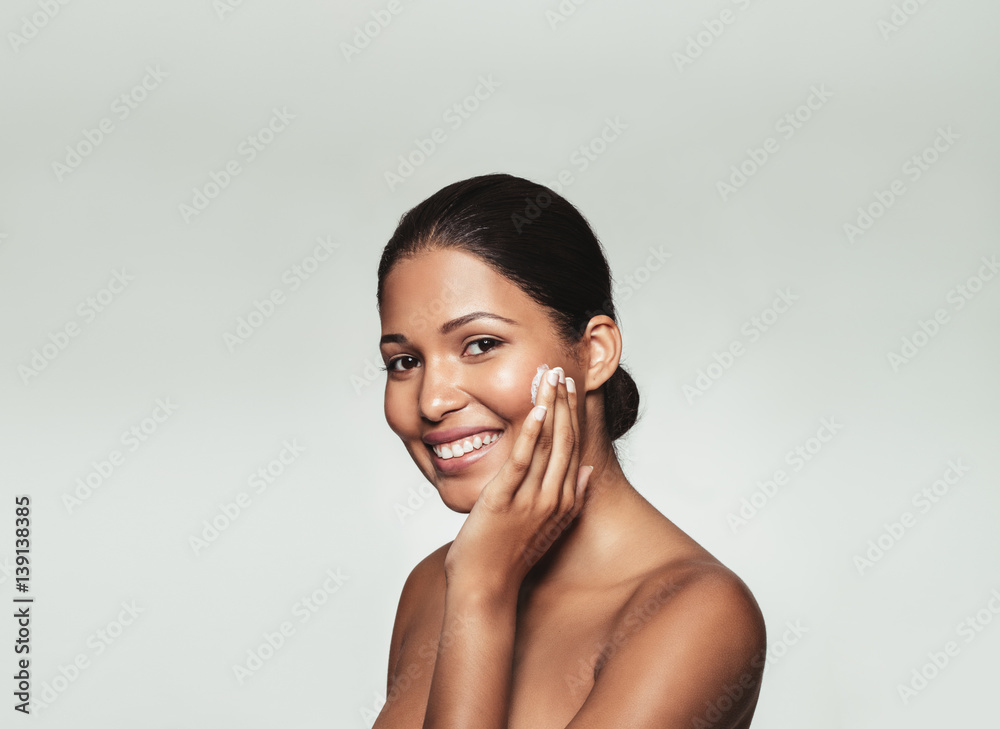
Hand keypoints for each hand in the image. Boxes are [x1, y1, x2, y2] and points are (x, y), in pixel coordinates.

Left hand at [443, 365, 594, 595]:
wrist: (485, 589)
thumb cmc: (509, 557)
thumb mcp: (548, 527)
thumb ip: (571, 498)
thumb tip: (586, 471)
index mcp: (563, 501)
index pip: (573, 448)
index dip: (573, 414)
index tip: (571, 387)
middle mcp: (553, 498)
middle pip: (565, 440)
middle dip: (565, 403)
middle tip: (564, 370)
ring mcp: (531, 500)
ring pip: (548, 444)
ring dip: (550, 406)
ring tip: (550, 376)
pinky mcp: (505, 501)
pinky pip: (522, 460)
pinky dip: (530, 432)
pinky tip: (535, 408)